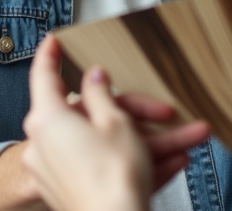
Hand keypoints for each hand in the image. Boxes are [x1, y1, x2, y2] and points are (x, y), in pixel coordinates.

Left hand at [20, 36, 208, 210]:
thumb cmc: (112, 177)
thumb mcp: (114, 121)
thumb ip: (102, 93)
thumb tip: (94, 78)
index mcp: (49, 119)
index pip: (44, 76)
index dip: (50, 54)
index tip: (53, 40)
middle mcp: (45, 144)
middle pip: (92, 116)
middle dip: (137, 113)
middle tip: (167, 110)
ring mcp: (57, 171)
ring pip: (107, 145)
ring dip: (148, 142)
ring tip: (187, 140)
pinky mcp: (72, 192)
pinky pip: (106, 168)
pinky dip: (135, 163)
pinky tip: (173, 163)